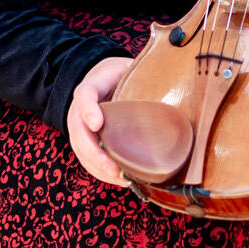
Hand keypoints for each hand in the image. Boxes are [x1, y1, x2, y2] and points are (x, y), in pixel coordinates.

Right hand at [67, 55, 135, 184]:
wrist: (99, 80)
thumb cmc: (116, 75)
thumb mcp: (125, 68)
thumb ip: (138, 75)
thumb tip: (170, 87)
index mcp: (90, 86)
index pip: (85, 95)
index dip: (89, 110)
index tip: (97, 124)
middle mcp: (78, 109)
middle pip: (79, 134)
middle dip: (95, 154)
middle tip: (114, 168)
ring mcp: (78, 127)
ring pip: (81, 151)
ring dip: (99, 168)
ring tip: (120, 178)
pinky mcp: (82, 142)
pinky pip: (86, 160)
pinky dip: (100, 172)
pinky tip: (118, 179)